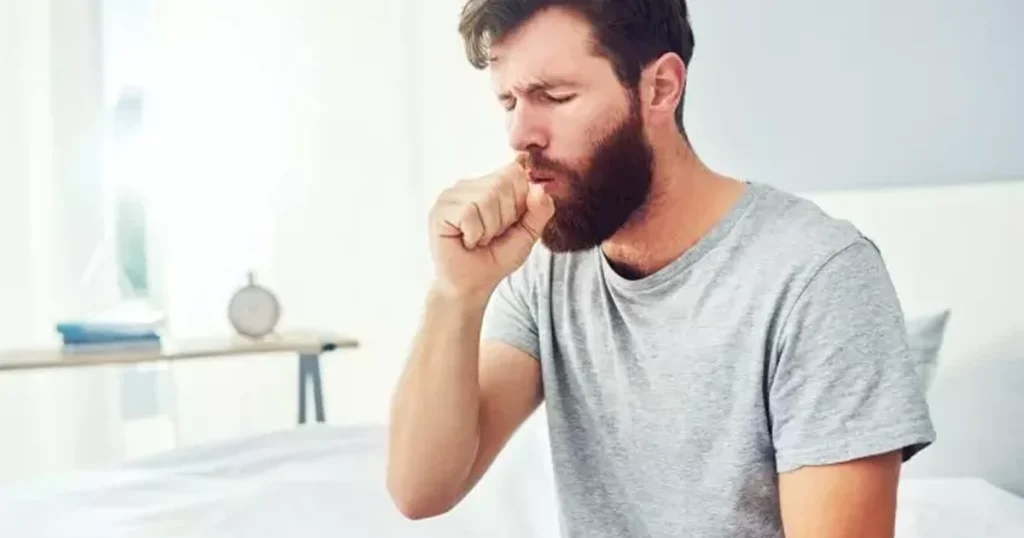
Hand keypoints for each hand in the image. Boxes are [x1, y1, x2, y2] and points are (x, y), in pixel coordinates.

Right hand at [429, 161, 554, 300]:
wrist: (472, 285)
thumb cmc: (496, 257)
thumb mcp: (528, 233)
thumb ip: (540, 210)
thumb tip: (540, 188)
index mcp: (490, 184)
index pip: (515, 172)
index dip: (519, 201)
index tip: (509, 223)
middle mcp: (469, 184)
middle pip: (501, 184)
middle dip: (504, 218)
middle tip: (490, 235)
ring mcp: (451, 196)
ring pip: (485, 198)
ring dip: (488, 229)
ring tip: (478, 239)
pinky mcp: (439, 211)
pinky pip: (468, 213)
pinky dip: (474, 234)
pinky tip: (466, 241)